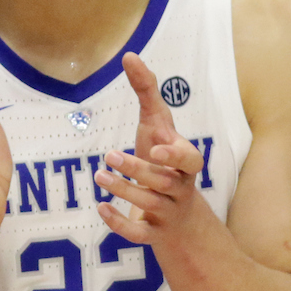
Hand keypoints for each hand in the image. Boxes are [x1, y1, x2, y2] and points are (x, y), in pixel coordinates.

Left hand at [93, 53, 203, 245]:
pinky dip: (119, 223)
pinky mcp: (154, 233)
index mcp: (185, 163)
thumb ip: (146, 91)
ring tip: (99, 175)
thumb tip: (128, 55)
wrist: (178, 212)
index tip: (156, 148)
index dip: (176, 155)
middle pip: (165, 183)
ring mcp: (168, 212)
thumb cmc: (163, 159)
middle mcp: (180, 188)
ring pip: (150, 206)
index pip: (191, 160)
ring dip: (124, 191)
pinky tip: (100, 208)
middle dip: (138, 170)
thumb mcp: (157, 124)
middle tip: (110, 155)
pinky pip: (140, 235)